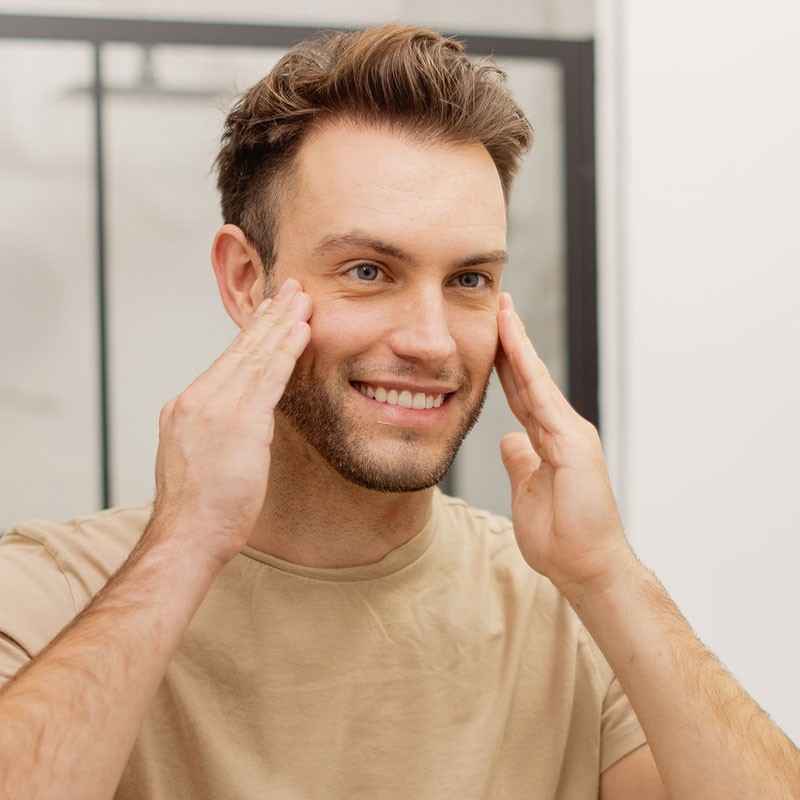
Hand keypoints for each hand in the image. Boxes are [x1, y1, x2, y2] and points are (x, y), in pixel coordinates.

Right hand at [148, 278, 311, 569]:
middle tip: (290, 290)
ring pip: (255, 356)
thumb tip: (241, 424)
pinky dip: (286, 350)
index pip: (225, 362)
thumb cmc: (197, 512)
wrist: (186, 536)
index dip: (250, 335)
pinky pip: (268, 377)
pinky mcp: (238, 421)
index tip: (267, 313)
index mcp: (185, 407)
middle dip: (269, 317)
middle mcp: (196, 399)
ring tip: (303, 300)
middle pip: (240, 349)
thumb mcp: (199, 460)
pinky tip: (302, 331)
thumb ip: (217, 432)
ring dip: (282, 325)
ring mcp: (215, 408)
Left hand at [495, 293, 634, 602]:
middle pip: (528, 377)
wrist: (587, 566)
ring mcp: (570, 434)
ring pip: (536, 379)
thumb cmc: (561, 537)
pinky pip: (543, 399)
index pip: (521, 392)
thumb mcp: (528, 490)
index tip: (489, 334)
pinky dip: (528, 368)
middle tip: (496, 304)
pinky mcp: (574, 444)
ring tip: (502, 308)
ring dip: (517, 342)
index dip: (505, 362)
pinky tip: (514, 343)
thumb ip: (521, 461)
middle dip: (510, 340)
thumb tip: (509, 441)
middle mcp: (562, 430)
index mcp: (549, 440)